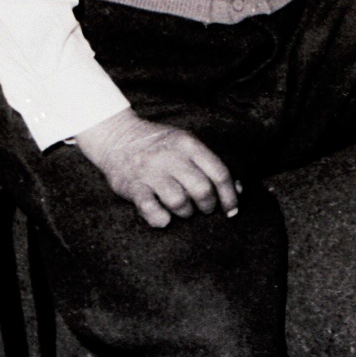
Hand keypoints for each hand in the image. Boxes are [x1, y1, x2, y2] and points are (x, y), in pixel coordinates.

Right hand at [73, 109, 239, 227]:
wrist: (117, 137)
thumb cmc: (160, 145)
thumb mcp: (187, 145)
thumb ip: (211, 165)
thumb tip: (238, 189)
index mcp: (188, 144)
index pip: (219, 173)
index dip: (230, 196)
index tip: (232, 211)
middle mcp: (170, 156)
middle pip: (202, 189)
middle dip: (208, 206)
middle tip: (204, 209)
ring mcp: (150, 172)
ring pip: (179, 202)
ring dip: (186, 212)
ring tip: (184, 210)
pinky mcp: (133, 187)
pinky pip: (151, 210)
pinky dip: (161, 219)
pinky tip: (164, 217)